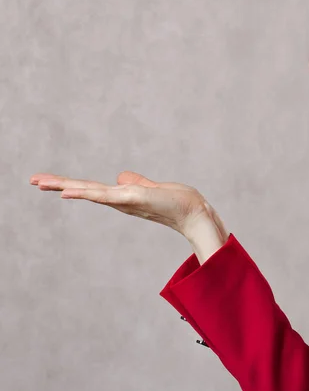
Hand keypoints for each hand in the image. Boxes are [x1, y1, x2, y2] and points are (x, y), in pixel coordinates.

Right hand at [29, 170, 211, 236]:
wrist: (196, 214)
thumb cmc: (178, 202)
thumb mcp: (153, 188)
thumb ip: (136, 183)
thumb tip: (121, 177)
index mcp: (122, 197)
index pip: (91, 188)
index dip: (70, 184)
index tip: (48, 181)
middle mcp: (120, 200)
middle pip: (84, 190)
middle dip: (58, 184)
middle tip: (32, 180)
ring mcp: (124, 201)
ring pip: (89, 191)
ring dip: (64, 186)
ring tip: (40, 182)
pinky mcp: (132, 199)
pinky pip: (104, 195)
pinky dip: (84, 193)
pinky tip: (67, 191)